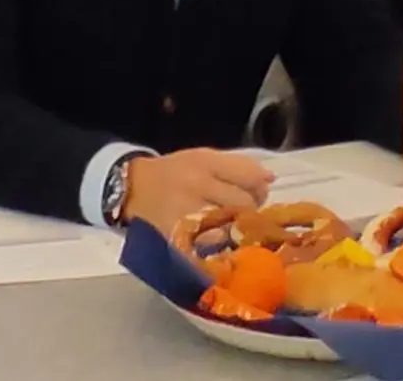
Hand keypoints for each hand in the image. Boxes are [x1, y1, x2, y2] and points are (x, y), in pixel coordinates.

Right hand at [120, 148, 273, 232]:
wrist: (132, 188)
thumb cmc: (174, 172)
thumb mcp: (203, 157)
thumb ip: (239, 166)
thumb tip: (270, 178)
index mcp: (205, 163)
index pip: (249, 176)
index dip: (260, 188)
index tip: (258, 193)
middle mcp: (196, 186)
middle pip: (243, 203)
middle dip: (251, 209)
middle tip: (245, 212)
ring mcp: (185, 212)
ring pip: (229, 226)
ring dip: (237, 229)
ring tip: (232, 227)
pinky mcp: (175, 236)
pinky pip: (207, 245)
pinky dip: (217, 245)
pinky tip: (217, 241)